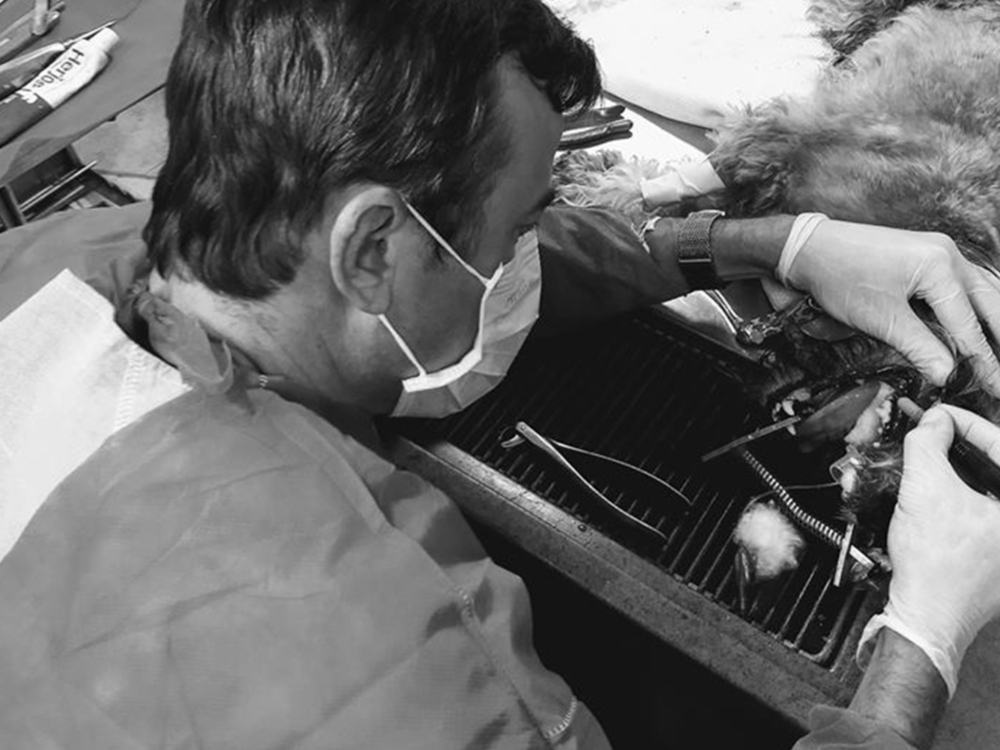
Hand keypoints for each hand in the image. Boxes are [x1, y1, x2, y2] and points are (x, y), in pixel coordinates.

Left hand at [786, 220, 999, 396]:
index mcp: (940, 266)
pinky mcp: (927, 256)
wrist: (809, 249)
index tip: (995, 388)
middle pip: (991, 303)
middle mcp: (948, 254)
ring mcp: (939, 251)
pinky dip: (975, 306)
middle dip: (999, 340)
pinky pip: (964, 284)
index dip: (983, 360)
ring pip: (983, 290)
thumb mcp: (881, 319)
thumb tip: (947, 375)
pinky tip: (980, 323)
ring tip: (997, 353)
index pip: (969, 324)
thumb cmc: (840, 278)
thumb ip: (919, 347)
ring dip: (993, 321)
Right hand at [880, 405, 999, 694]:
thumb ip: (928, 443)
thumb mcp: (925, 488)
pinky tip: (937, 493)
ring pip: (991, 491)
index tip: (942, 418)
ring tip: (934, 461)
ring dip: (962, 471)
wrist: (928, 616)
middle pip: (997, 470)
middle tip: (939, 434)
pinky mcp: (999, 557)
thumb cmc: (936, 566)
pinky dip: (962, 496)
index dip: (969, 425)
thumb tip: (933, 422)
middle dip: (966, 447)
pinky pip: (985, 514)